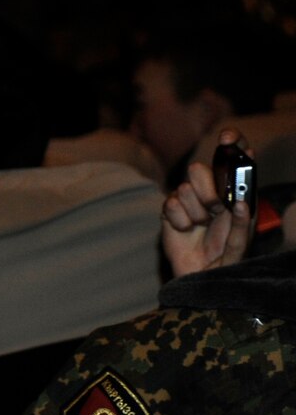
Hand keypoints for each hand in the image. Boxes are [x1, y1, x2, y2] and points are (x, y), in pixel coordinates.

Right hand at [161, 128, 253, 278]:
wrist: (198, 277)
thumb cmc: (226, 259)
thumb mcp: (241, 241)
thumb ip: (243, 222)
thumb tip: (241, 203)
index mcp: (233, 193)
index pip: (233, 159)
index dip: (232, 144)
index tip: (229, 138)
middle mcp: (211, 192)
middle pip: (199, 169)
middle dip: (208, 190)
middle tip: (215, 209)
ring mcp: (189, 200)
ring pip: (185, 187)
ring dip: (196, 212)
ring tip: (201, 226)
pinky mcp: (170, 210)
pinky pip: (171, 204)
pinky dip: (180, 221)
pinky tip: (187, 231)